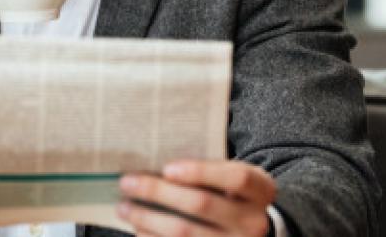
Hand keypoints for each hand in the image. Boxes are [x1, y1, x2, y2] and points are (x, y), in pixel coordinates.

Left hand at [118, 160, 276, 236]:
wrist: (252, 230)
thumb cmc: (231, 194)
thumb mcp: (231, 176)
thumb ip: (207, 167)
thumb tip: (155, 155)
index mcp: (261, 190)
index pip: (236, 178)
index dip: (201, 171)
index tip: (167, 168)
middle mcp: (254, 222)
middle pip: (202, 204)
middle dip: (159, 192)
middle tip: (127, 183)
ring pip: (185, 233)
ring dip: (148, 219)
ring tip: (124, 208)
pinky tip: (138, 229)